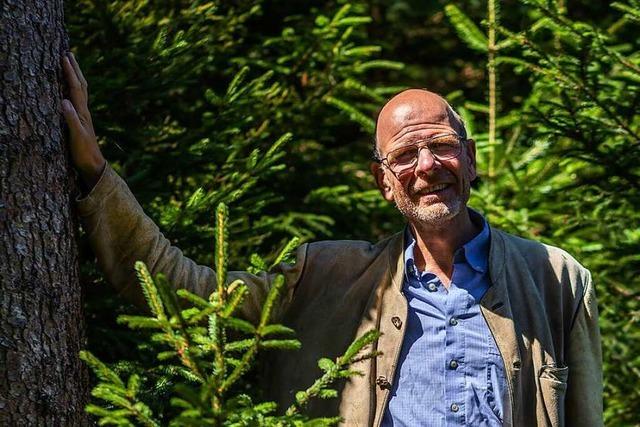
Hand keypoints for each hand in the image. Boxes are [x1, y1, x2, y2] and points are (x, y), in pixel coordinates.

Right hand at [61, 52, 105, 190]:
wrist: (94, 166)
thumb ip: (71, 119)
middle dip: (75, 69)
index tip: (64, 56)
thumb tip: (63, 101)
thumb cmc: (84, 153)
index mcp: (82, 112)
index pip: (75, 88)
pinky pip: (78, 100)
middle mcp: (85, 112)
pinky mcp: (82, 122)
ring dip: (76, 77)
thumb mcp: (76, 136)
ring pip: (81, 92)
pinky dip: (74, 90)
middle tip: (69, 53)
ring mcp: (84, 116)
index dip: (70, 72)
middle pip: (81, 85)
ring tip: (71, 66)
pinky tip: (72, 91)